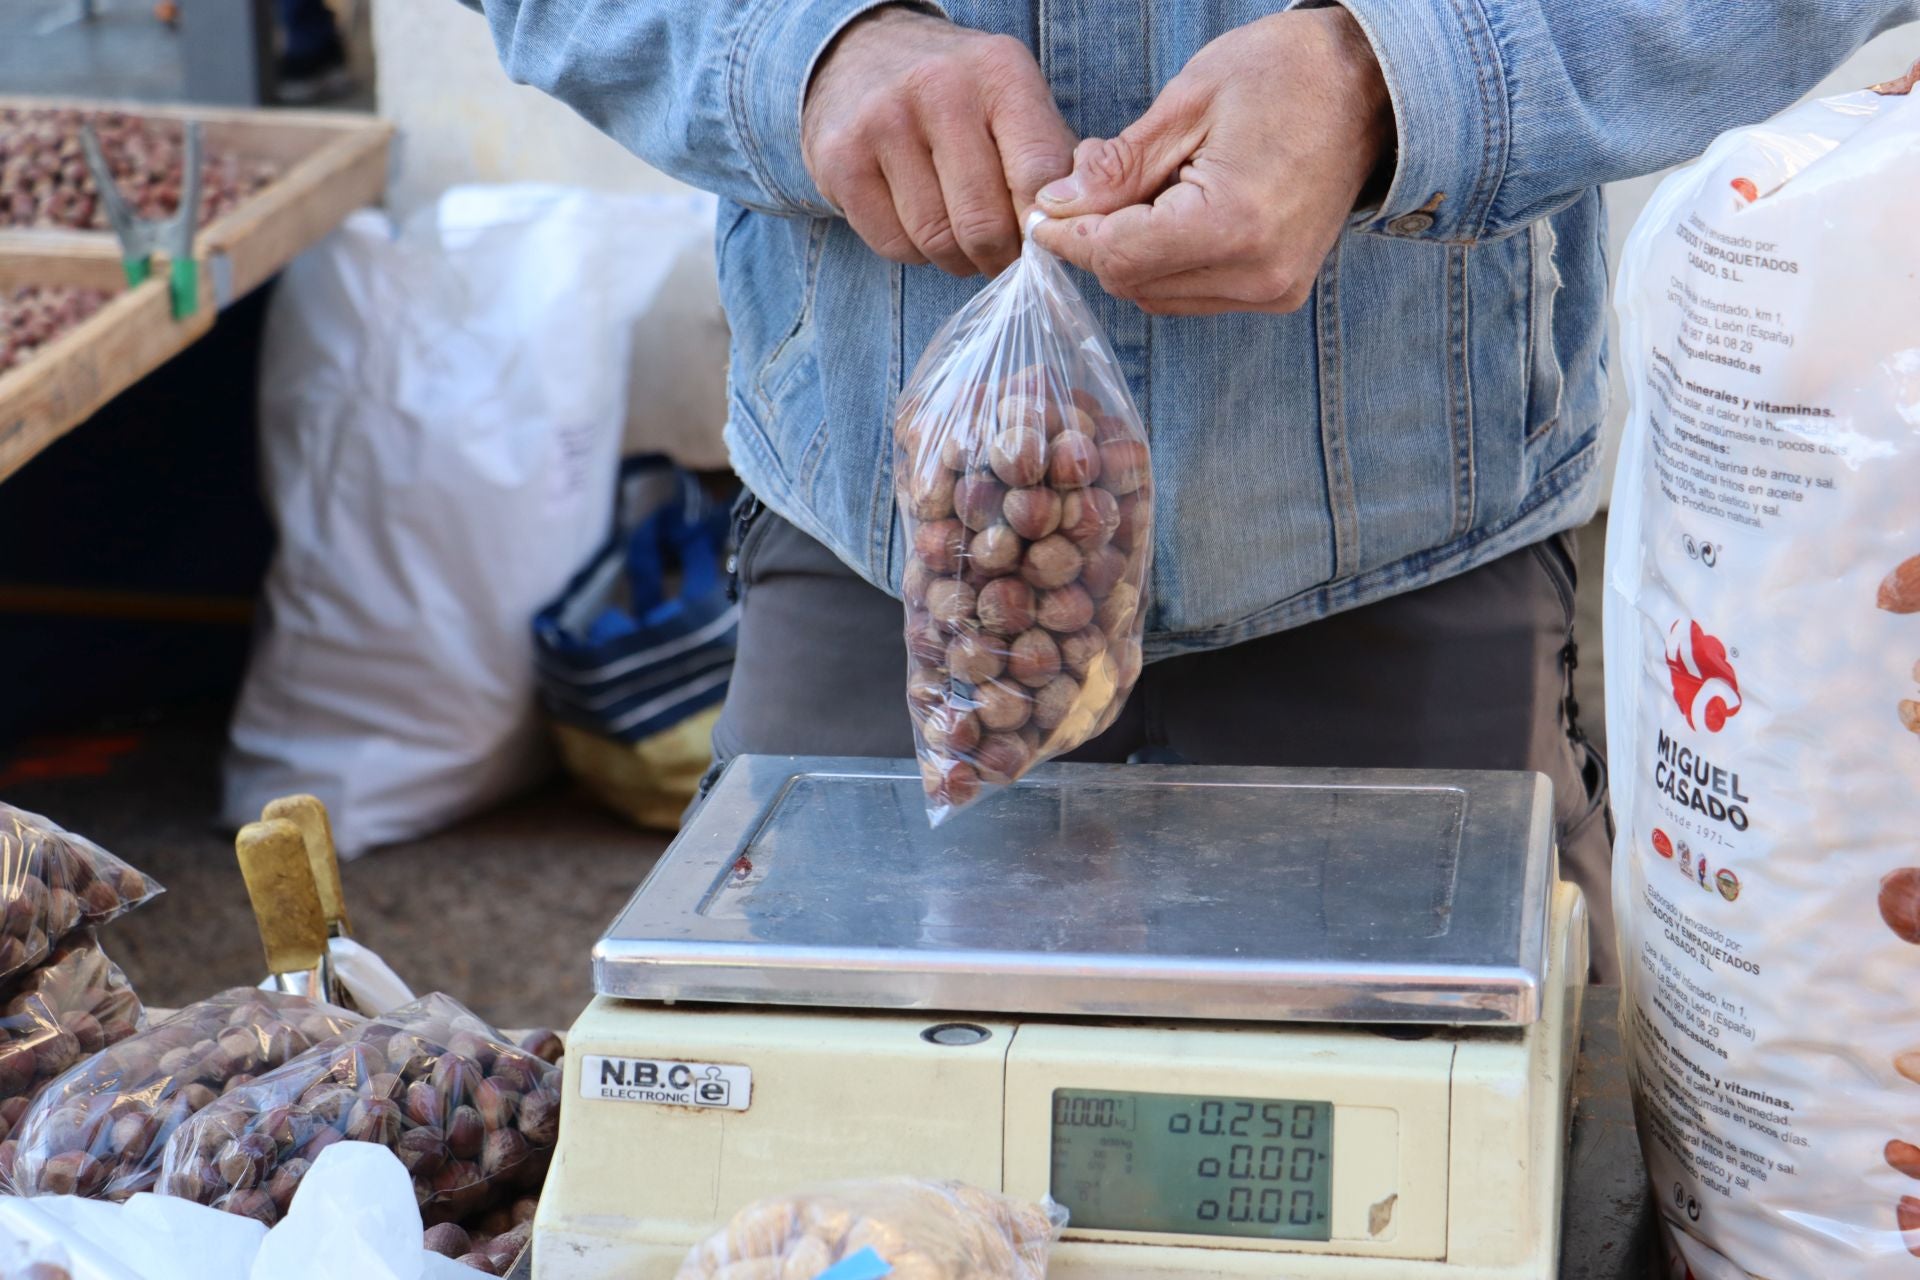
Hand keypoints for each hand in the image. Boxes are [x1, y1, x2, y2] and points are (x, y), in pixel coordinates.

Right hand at [802, 6, 1075, 275]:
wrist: (861, 57)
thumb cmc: (960, 97)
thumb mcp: (1015, 102)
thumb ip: (1053, 162)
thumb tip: (1074, 230)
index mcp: (999, 71)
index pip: (1039, 177)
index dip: (1044, 227)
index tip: (1041, 239)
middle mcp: (938, 88)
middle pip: (985, 224)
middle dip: (1000, 257)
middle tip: (1003, 254)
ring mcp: (882, 123)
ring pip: (938, 241)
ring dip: (958, 259)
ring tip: (963, 238)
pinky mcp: (840, 160)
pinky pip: (895, 246)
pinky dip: (916, 253)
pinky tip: (919, 223)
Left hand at [1030, 8, 1390, 314]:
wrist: (1370, 87)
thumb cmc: (1284, 76)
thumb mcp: (1188, 102)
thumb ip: (1118, 166)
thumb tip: (1056, 205)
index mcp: (1234, 223)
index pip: (1118, 256)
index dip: (1069, 236)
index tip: (1042, 212)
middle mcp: (1257, 273)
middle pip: (1133, 283)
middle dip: (1097, 242)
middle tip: (1088, 189)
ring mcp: (1272, 290)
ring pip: (1157, 296)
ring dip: (1130, 255)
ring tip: (1142, 191)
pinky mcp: (1278, 292)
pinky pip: (1191, 293)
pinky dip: (1164, 263)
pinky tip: (1171, 213)